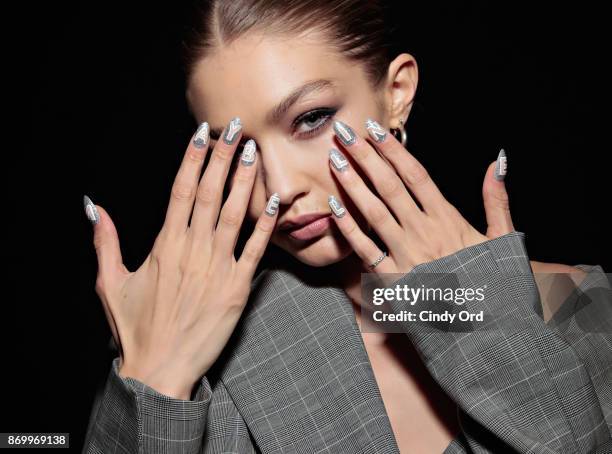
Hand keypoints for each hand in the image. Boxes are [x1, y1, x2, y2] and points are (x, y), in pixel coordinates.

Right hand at [84, 118, 278, 398]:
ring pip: (232, 214)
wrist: (161, 368)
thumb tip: (94, 207)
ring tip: (253, 152)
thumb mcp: (110, 283)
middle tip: (236, 128)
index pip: (180, 190)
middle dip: (221, 157)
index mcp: (164, 245)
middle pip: (208, 193)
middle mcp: (192, 250)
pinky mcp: (237, 288)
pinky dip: (265, 226)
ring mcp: (217, 268)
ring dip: (244, 181)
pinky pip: (254, 251)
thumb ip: (105, 242)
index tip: (201, 132)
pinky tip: (274, 202)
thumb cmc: (136, 328)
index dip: (192, 158)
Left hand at [327, 119, 513, 273]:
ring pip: (375, 213)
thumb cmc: (496, 284)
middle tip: (343, 133)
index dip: (393, 150)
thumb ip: (497, 200)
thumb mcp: (504, 240)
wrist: (489, 332)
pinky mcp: (393, 282)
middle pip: (390, 187)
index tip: (374, 130)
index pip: (416, 176)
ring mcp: (407, 257)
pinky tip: (333, 207)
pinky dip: (349, 229)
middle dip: (365, 157)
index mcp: (449, 221)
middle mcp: (425, 234)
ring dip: (353, 185)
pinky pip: (366, 252)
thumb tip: (496, 162)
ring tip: (334, 160)